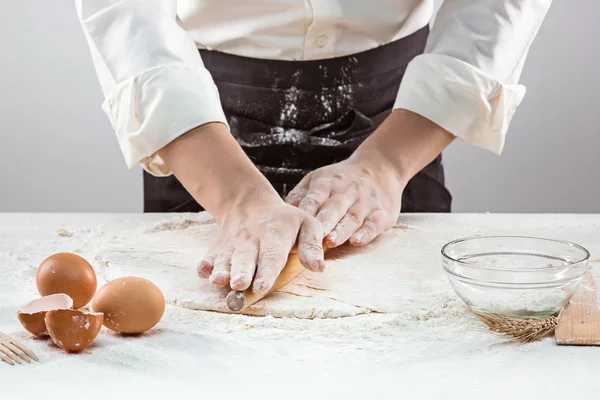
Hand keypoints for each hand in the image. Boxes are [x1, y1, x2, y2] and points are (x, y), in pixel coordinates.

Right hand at [197, 197, 325, 293]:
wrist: (249, 204)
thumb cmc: (285, 221)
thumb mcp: (307, 225)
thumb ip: (312, 246)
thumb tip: (319, 268)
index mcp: (275, 235)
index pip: (272, 256)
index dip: (266, 272)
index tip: (261, 287)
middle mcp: (251, 241)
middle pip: (245, 258)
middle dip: (242, 272)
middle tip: (239, 285)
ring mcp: (232, 245)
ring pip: (226, 259)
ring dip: (222, 270)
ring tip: (218, 281)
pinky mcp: (218, 248)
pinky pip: (209, 256)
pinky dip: (205, 264)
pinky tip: (203, 272)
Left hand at [286, 109, 454, 247]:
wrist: (380, 166)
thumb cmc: (341, 179)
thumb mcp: (318, 179)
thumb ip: (300, 196)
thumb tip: (282, 215)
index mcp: (326, 184)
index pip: (313, 199)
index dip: (304, 214)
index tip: (293, 229)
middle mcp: (346, 192)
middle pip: (332, 208)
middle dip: (322, 223)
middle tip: (312, 238)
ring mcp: (365, 202)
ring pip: (352, 217)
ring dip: (341, 230)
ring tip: (331, 242)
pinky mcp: (382, 213)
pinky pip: (373, 223)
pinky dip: (366, 233)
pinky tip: (357, 241)